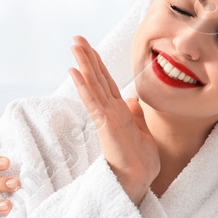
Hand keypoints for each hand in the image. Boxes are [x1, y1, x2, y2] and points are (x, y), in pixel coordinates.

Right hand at [68, 35, 160, 205]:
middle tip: (76, 38)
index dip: (99, 64)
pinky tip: (74, 71)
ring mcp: (106, 116)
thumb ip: (136, 114)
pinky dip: (84, 86)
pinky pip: (92, 101)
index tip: (90, 48)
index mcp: (120, 111)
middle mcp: (111, 111)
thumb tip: (132, 98)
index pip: (107, 82)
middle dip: (88, 57)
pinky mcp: (105, 124)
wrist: (140, 179)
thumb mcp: (142, 132)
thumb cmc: (141, 161)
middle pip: (98, 78)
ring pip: (93, 85)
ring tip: (74, 46)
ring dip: (84, 64)